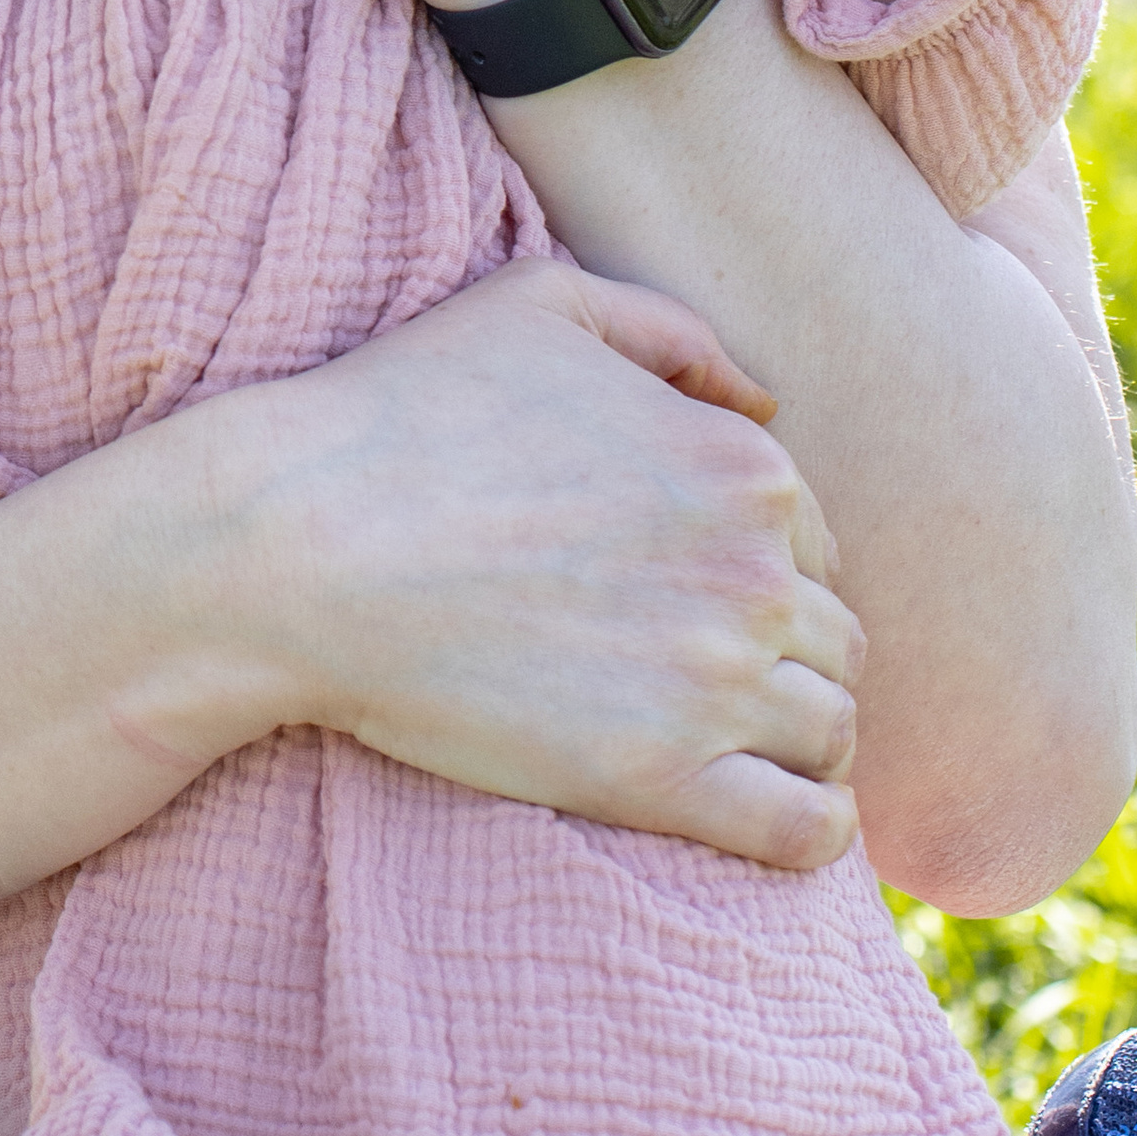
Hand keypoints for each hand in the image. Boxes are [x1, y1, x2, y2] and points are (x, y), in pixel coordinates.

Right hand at [200, 259, 861, 871]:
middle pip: (832, 640)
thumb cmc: (403, 412)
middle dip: (788, 662)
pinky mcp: (662, 777)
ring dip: (801, 745)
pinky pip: (804, 829)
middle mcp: (752, 570)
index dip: (767, 576)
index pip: (814, 544)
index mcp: (742, 462)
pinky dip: (812, 831)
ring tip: (739, 758)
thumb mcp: (540, 303)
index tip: (703, 606)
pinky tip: (771, 819)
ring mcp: (714, 678)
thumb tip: (763, 394)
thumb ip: (668, 330)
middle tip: (710, 686)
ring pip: (832, 733)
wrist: (304, 544)